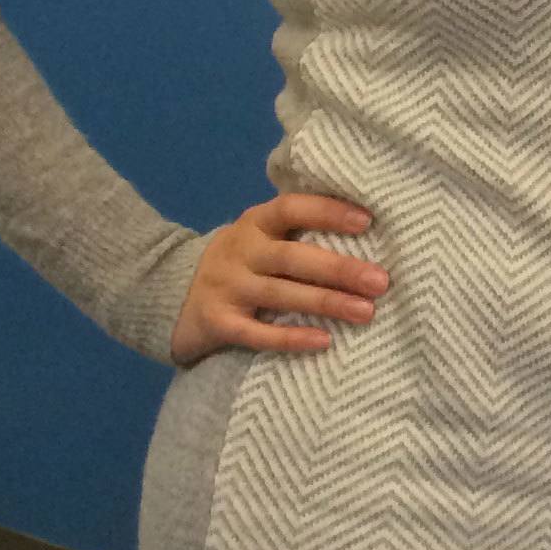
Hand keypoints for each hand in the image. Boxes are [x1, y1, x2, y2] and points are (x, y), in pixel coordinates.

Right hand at [168, 195, 387, 366]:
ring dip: (326, 303)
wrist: (170, 295)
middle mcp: (240, 251)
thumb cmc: (242, 263)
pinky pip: (257, 334)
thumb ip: (298, 232)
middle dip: (339, 269)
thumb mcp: (260, 237)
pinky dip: (290, 338)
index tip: (367, 221)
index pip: (291, 208)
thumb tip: (367, 230)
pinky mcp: (218, 323)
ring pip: (280, 295)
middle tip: (380, 281)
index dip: (328, 212)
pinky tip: (324, 341)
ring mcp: (226, 287)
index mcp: (255, 223)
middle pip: (292, 258)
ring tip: (366, 312)